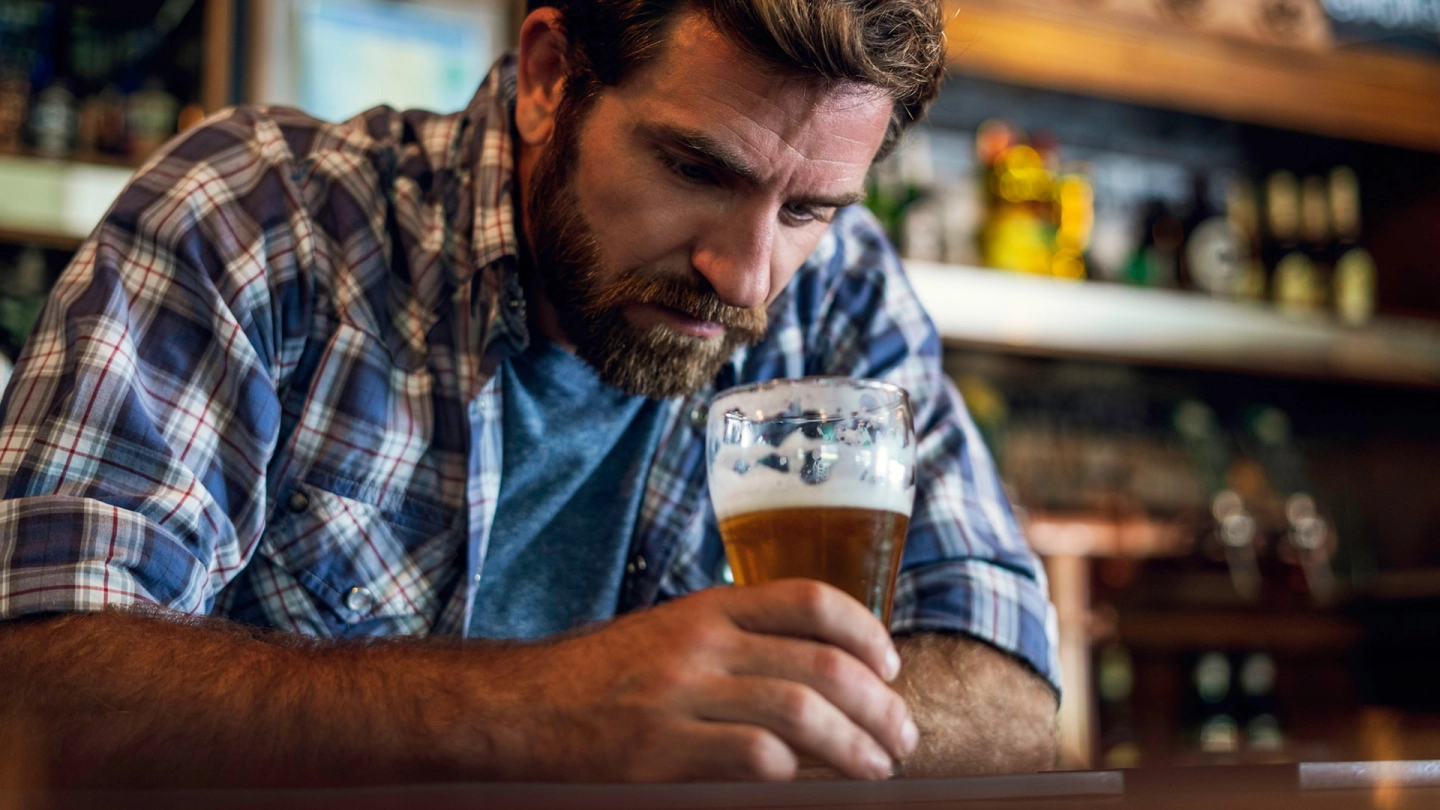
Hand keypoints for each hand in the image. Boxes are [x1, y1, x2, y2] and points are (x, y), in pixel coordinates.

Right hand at [482, 579, 918, 781]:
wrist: (513, 710)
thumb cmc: (596, 679)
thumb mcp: (668, 638)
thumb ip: (733, 644)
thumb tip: (818, 674)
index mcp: (707, 609)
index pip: (810, 600)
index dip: (866, 632)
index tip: (891, 666)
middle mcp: (700, 644)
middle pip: (821, 664)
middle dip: (879, 705)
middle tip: (903, 736)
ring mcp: (680, 696)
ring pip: (800, 711)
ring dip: (854, 744)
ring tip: (877, 768)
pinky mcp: (659, 752)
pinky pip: (752, 757)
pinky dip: (791, 772)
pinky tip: (802, 783)